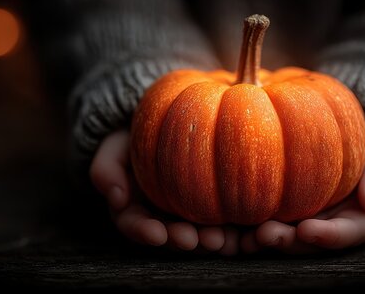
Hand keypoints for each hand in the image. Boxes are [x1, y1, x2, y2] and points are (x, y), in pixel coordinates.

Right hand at [90, 130, 240, 254]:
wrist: (168, 123)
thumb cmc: (136, 137)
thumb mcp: (113, 148)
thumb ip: (107, 170)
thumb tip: (117, 198)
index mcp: (138, 212)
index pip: (137, 226)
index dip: (145, 232)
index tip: (156, 233)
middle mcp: (166, 220)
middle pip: (175, 237)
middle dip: (186, 241)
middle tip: (200, 240)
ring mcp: (195, 217)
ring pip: (205, 236)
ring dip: (216, 242)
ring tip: (223, 238)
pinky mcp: (221, 210)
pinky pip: (232, 224)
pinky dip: (244, 231)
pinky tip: (258, 230)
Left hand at [241, 127, 364, 252]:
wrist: (348, 132)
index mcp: (361, 219)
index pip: (346, 233)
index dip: (327, 236)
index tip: (307, 230)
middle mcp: (331, 226)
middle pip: (309, 242)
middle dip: (288, 242)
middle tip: (264, 235)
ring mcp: (305, 220)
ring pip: (285, 236)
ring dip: (264, 240)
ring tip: (243, 237)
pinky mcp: (282, 210)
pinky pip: (266, 220)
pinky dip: (248, 227)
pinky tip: (230, 227)